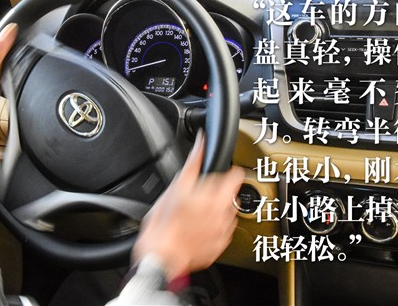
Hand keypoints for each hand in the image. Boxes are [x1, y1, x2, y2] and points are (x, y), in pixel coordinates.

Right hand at [132, 131, 244, 281]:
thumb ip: (193, 163)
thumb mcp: (176, 187)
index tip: (218, 175)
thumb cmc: (164, 223)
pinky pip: (223, 231)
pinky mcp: (220, 246)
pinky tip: (197, 227)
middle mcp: (225, 215)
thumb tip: (201, 143)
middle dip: (219, 192)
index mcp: (216, 197)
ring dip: (216, 209)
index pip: (237, 176)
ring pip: (227, 212)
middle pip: (231, 194)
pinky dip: (213, 227)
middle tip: (199, 196)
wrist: (161, 255)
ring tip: (196, 213)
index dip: (227, 172)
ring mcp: (224, 232)